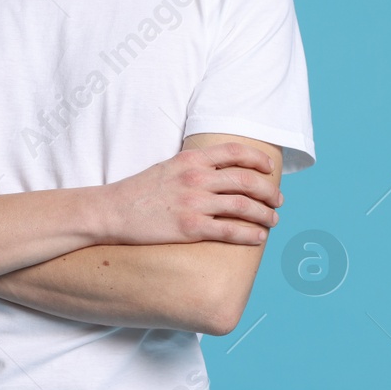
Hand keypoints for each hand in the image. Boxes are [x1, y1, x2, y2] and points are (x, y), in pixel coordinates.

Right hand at [103, 142, 282, 245]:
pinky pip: (230, 231)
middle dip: (269, 191)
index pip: (235, 152)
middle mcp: (196, 178)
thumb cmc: (139, 191)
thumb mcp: (168, 167)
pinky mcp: (190, 227)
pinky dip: (250, 234)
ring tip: (273, 220)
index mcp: (191, 159)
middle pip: (247, 180)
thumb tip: (220, 172)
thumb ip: (194, 166)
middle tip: (278, 200)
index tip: (269, 169)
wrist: (112, 211)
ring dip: (265, 214)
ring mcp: (194, 203)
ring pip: (244, 206)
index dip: (259, 159)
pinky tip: (258, 237)